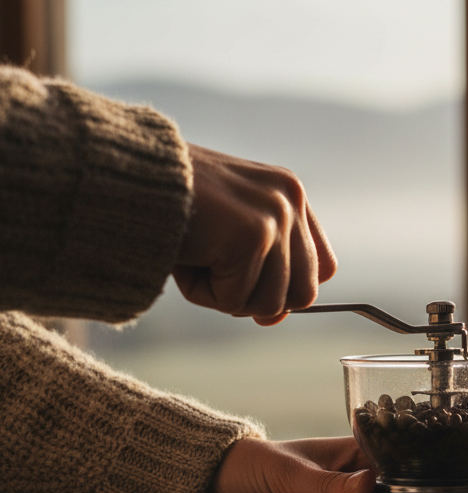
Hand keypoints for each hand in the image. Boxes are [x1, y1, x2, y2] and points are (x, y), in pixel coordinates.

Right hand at [174, 145, 336, 325]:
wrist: (121, 174)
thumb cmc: (167, 207)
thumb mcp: (225, 236)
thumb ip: (261, 274)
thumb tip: (275, 318)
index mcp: (290, 195)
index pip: (321, 268)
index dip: (287, 290)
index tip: (249, 285)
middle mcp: (291, 200)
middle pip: (303, 295)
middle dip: (255, 297)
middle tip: (214, 271)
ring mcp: (276, 216)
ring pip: (271, 304)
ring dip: (225, 296)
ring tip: (196, 258)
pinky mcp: (253, 234)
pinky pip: (236, 298)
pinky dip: (202, 292)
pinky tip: (185, 256)